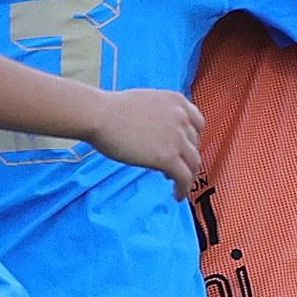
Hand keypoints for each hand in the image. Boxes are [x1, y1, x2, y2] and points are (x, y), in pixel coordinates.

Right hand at [89, 87, 204, 183]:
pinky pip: (185, 178)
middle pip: (195, 145)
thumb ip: (161, 115)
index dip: (193, 140)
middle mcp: (182, 117)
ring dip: (188, 177)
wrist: (99, 116)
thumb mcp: (147, 102)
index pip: (198, 124)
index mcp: (177, 101)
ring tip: (178, 186)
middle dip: (187, 159)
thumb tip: (161, 134)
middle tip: (176, 170)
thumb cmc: (112, 110)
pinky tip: (177, 195)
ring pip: (193, 164)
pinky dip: (184, 189)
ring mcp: (177, 137)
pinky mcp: (168, 157)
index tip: (184, 150)